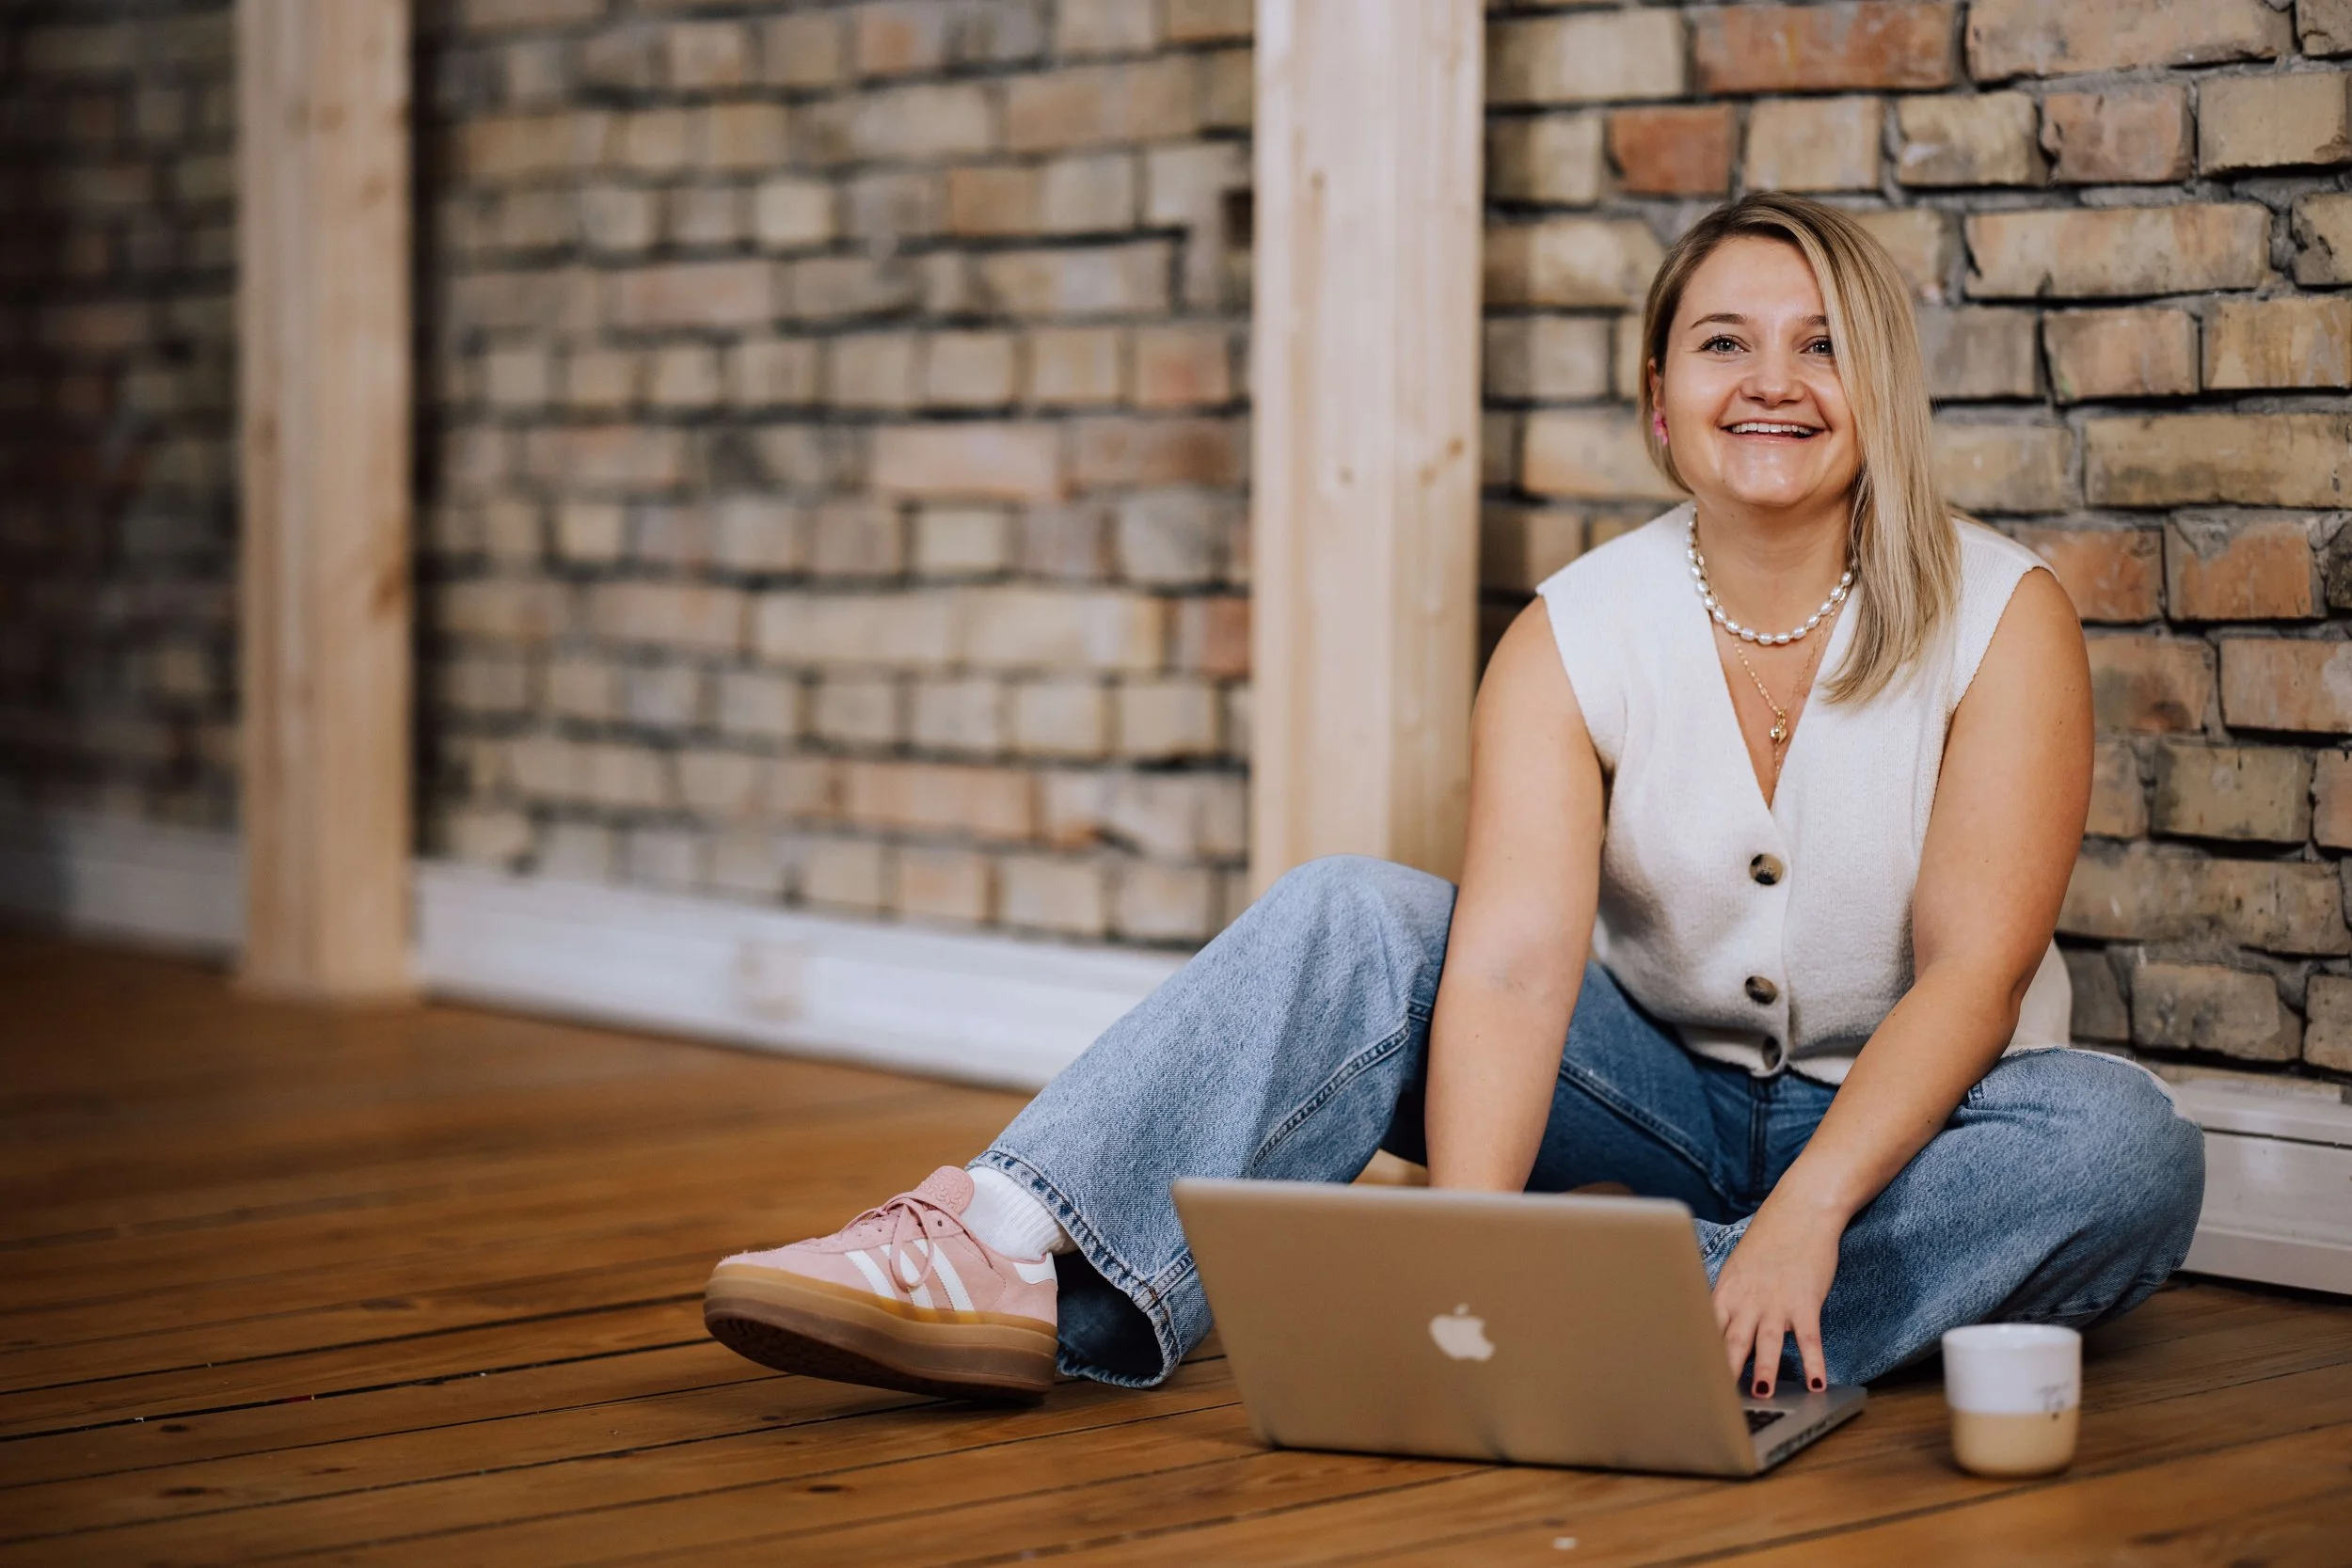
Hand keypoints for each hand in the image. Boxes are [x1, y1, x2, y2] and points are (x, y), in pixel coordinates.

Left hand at [1711, 1195, 1844, 1397]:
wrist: (1800, 1212)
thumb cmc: (1766, 1244)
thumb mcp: (1737, 1272)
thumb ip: (1727, 1304)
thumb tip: (1712, 1336)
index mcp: (1726, 1293)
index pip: (1705, 1330)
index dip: (1698, 1356)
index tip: (1690, 1380)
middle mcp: (1748, 1300)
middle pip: (1732, 1340)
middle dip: (1723, 1371)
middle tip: (1717, 1399)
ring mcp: (1777, 1302)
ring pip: (1767, 1342)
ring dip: (1764, 1370)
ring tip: (1762, 1395)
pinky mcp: (1806, 1302)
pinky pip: (1810, 1338)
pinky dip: (1814, 1363)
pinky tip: (1818, 1383)